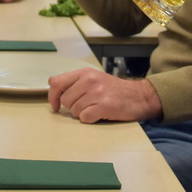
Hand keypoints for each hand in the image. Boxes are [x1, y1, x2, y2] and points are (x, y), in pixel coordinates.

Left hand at [48, 67, 162, 122]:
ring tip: (96, 108)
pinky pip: (84, 118)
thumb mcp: (94, 78)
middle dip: (73, 107)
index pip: (56, 82)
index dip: (53, 96)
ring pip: (74, 110)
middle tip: (87, 105)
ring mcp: (97, 93)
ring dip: (83, 113)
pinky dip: (90, 119)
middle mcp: (89, 80)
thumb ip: (75, 82)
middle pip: (65, 100)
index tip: (56, 105)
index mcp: (84, 72)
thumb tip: (53, 88)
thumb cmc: (114, 90)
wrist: (139, 96)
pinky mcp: (104, 106)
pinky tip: (100, 114)